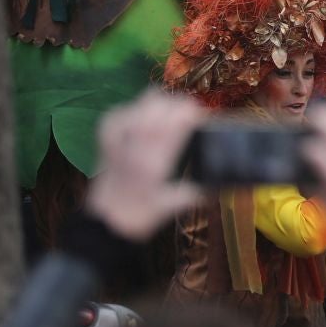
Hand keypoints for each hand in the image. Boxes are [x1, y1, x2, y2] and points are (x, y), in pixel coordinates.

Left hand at [83, 90, 205, 242]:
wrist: (105, 224)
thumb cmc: (141, 216)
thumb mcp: (172, 206)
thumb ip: (196, 192)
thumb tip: (220, 185)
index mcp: (154, 161)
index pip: (175, 122)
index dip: (192, 113)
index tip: (203, 118)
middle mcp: (136, 144)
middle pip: (160, 105)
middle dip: (180, 105)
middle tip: (190, 117)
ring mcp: (119, 138)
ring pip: (142, 102)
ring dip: (162, 103)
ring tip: (170, 115)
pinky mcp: (106, 137)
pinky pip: (123, 110)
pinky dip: (137, 109)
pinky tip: (144, 119)